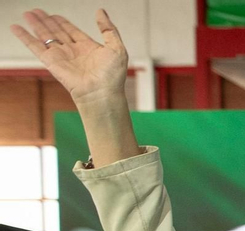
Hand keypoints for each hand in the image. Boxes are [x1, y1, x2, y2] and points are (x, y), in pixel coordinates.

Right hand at [10, 8, 126, 105]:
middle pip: (56, 32)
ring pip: (45, 36)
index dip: (62, 22)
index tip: (54, 14)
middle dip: (46, 21)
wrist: (101, 93)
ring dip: (36, 25)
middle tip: (36, 11)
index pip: (72, 31)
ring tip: (28, 14)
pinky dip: (24, 37)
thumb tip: (101, 11)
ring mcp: (61, 57)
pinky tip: (16, 27)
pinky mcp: (51, 62)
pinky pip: (35, 46)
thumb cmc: (112, 76)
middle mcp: (73, 52)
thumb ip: (108, 29)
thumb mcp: (116, 47)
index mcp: (88, 48)